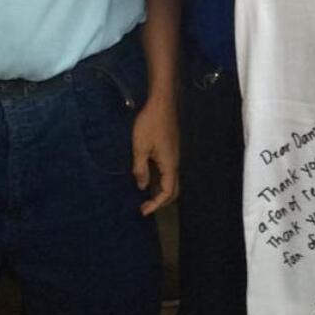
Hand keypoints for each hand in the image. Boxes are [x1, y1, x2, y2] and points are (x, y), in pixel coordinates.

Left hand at [132, 94, 178, 215]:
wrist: (162, 103)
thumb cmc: (150, 124)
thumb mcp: (139, 148)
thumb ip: (140, 169)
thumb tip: (142, 186)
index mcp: (169, 164)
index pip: (167, 192)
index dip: (156, 204)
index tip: (142, 211)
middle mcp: (175, 162)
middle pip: (173, 189)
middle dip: (161, 201)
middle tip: (145, 206)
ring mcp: (174, 155)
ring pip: (171, 179)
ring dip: (160, 190)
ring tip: (145, 195)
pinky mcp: (171, 148)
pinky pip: (168, 170)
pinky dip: (160, 180)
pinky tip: (148, 176)